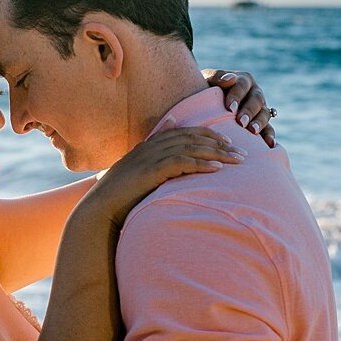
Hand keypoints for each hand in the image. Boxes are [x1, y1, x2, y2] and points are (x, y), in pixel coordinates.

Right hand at [80, 126, 242, 227]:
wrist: (100, 209)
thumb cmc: (118, 197)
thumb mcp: (137, 174)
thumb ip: (153, 160)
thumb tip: (169, 149)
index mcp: (148, 145)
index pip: (184, 132)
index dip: (208, 134)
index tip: (227, 142)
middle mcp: (151, 146)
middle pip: (192, 137)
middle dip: (219, 143)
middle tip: (241, 152)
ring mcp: (151, 157)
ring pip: (191, 148)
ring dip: (217, 153)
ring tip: (237, 160)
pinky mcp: (152, 170)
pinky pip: (182, 162)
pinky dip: (201, 164)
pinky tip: (217, 169)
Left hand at [203, 69, 276, 147]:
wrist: (207, 106)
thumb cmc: (206, 92)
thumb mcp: (208, 81)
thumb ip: (217, 77)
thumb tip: (230, 79)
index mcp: (243, 80)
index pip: (242, 85)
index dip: (237, 96)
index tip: (229, 108)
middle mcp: (255, 93)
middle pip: (256, 100)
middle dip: (249, 111)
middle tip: (241, 122)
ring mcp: (260, 108)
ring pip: (264, 113)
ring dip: (260, 122)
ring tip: (252, 131)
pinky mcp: (263, 123)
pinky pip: (269, 129)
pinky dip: (270, 136)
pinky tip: (270, 144)